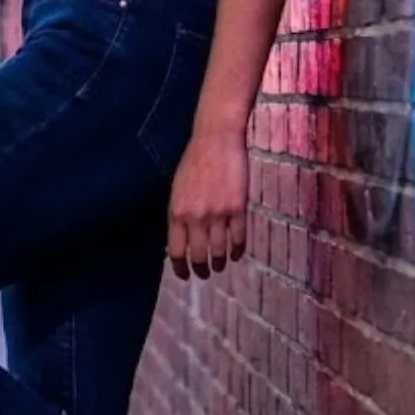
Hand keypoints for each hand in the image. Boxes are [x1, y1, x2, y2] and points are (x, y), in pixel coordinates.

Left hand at [167, 128, 248, 280]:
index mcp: (176, 213)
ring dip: (219, 263)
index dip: (180, 268)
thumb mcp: (177, 189)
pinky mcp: (237, 208)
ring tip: (220, 266)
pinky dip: (237, 250)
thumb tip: (179, 240)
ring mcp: (218, 214)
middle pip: (198, 256)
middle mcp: (195, 218)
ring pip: (219, 251)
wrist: (216, 139)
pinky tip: (236, 254)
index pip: (176, 251)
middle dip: (201, 270)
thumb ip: (178, 215)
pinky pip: (238, 238)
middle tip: (204, 274)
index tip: (184, 275)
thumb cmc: (194, 161)